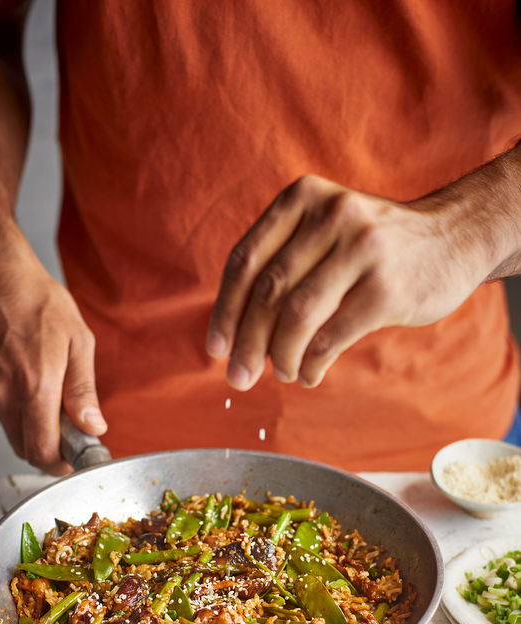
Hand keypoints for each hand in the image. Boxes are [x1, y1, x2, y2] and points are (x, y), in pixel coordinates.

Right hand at [0, 215, 106, 474]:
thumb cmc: (37, 300)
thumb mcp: (77, 340)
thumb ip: (83, 390)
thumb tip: (93, 427)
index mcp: (34, 386)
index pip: (42, 450)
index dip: (59, 463)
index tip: (71, 461)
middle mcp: (2, 394)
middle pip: (23, 447)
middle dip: (46, 447)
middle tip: (64, 428)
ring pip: (8, 429)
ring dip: (27, 423)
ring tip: (40, 385)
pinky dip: (8, 404)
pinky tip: (16, 373)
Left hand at [206, 173, 490, 388]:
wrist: (455, 236)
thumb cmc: (376, 244)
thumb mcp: (326, 227)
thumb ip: (282, 261)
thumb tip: (234, 332)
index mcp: (303, 198)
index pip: (246, 260)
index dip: (225, 311)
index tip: (217, 349)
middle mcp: (332, 216)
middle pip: (268, 292)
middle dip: (247, 344)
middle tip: (239, 377)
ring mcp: (362, 251)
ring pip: (296, 317)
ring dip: (281, 356)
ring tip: (284, 373)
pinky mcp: (386, 289)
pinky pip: (331, 337)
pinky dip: (312, 364)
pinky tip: (310, 373)